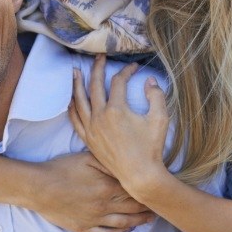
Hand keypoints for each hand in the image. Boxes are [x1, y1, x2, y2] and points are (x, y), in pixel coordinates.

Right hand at [32, 152, 154, 231]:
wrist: (39, 187)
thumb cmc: (61, 169)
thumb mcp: (85, 158)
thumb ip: (107, 162)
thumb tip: (125, 166)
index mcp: (107, 186)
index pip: (134, 190)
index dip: (147, 190)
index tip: (157, 189)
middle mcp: (104, 205)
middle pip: (132, 208)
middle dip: (148, 207)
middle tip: (160, 206)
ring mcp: (94, 219)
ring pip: (123, 223)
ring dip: (139, 222)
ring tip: (149, 220)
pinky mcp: (84, 228)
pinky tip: (125, 231)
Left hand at [69, 55, 169, 196]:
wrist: (140, 175)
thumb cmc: (151, 148)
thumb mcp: (160, 119)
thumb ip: (156, 95)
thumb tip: (149, 80)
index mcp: (117, 109)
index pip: (118, 81)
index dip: (127, 71)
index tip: (135, 67)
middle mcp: (100, 116)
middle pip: (95, 85)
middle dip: (97, 68)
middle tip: (99, 57)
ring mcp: (92, 128)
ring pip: (79, 101)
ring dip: (77, 84)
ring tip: (75, 71)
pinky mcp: (88, 139)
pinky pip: (75, 119)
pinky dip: (72, 107)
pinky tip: (71, 100)